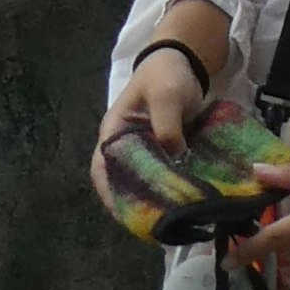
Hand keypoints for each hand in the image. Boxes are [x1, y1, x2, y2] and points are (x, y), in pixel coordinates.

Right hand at [88, 39, 214, 218]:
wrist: (184, 62)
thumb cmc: (166, 75)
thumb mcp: (166, 95)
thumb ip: (166, 124)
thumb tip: (174, 157)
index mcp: (115, 133)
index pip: (103, 169)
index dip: (110, 194)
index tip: (127, 215)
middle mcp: (125, 147)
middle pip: (123, 183)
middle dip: (136, 205)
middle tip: (156, 227)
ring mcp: (145, 152)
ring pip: (144, 183)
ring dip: (155, 201)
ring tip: (172, 222)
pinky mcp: (164, 155)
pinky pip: (164, 177)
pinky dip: (171, 191)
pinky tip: (187, 206)